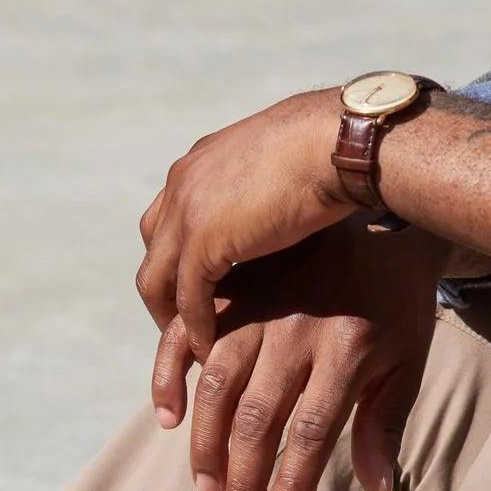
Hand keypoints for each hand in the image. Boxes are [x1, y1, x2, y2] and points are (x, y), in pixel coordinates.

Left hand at [135, 89, 354, 363]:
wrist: (338, 141)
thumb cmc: (332, 149)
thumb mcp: (284, 165)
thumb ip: (265, 188)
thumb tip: (283, 206)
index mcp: (202, 161)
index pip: (168, 216)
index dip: (178, 256)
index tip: (198, 289)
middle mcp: (183, 182)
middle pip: (153, 247)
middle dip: (165, 288)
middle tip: (187, 324)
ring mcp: (187, 211)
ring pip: (157, 277)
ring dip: (172, 316)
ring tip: (193, 348)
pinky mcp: (203, 240)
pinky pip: (187, 296)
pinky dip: (195, 326)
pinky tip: (211, 349)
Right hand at [153, 219, 452, 490]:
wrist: (373, 209)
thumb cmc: (394, 300)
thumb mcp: (406, 357)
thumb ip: (385, 422)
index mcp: (347, 348)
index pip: (312, 430)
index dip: (292, 482)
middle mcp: (297, 330)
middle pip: (259, 419)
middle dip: (244, 481)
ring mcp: (256, 307)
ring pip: (217, 387)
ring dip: (206, 445)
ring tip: (207, 488)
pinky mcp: (227, 290)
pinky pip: (185, 337)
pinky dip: (169, 378)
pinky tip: (170, 421)